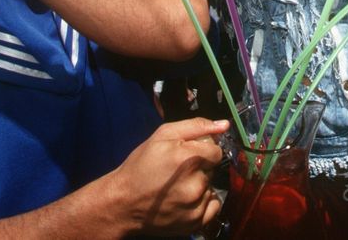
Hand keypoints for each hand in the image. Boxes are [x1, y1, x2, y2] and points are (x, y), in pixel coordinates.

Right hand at [109, 117, 228, 235]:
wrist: (123, 203)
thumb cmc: (140, 166)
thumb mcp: (162, 135)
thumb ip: (196, 126)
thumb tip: (224, 125)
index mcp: (188, 158)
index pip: (216, 151)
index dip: (203, 151)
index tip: (188, 155)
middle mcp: (195, 183)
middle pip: (213, 169)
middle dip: (200, 168)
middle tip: (177, 172)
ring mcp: (196, 205)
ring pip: (211, 187)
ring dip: (199, 185)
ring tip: (177, 187)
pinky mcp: (195, 222)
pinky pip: (213, 207)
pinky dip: (202, 203)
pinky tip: (184, 200)